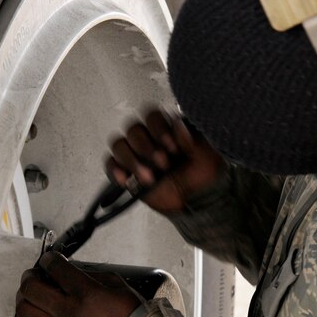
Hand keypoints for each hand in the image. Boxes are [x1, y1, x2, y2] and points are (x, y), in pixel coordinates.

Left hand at [15, 251, 142, 316]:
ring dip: (23, 297)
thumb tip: (69, 270)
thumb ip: (91, 274)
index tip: (49, 260)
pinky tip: (30, 314)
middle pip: (32, 288)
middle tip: (35, 275)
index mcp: (86, 294)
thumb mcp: (117, 285)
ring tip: (30, 293)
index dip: (48, 259)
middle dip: (30, 276)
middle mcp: (69, 313)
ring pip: (25, 310)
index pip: (55, 268)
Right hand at [106, 110, 225, 213]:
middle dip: (146, 147)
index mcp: (166, 129)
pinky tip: (126, 180)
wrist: (200, 201)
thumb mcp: (206, 152)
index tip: (173, 147)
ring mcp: (135, 155)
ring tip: (149, 178)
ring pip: (119, 144)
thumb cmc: (204, 174)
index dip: (159, 129)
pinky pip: (110, 164)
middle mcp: (148, 138)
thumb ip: (191, 138)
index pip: (151, 116)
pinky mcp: (127, 173)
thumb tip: (176, 125)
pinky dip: (115, 170)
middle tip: (164, 164)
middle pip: (133, 129)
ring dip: (132, 160)